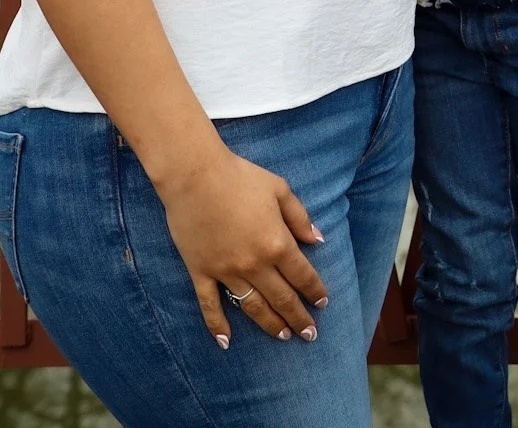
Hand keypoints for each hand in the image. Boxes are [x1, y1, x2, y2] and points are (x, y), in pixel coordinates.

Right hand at [154, 145, 327, 346]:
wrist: (195, 176)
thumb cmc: (241, 177)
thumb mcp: (280, 190)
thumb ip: (300, 218)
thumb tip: (317, 240)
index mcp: (277, 242)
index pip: (302, 275)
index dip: (315, 291)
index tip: (323, 304)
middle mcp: (254, 263)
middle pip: (281, 298)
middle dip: (298, 318)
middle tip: (310, 334)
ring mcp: (225, 271)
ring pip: (252, 306)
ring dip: (269, 324)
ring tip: (282, 336)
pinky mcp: (200, 272)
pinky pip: (209, 305)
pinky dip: (217, 325)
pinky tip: (225, 342)